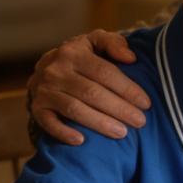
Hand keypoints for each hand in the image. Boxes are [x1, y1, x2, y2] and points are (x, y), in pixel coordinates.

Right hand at [28, 30, 150, 144]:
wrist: (45, 68)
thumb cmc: (80, 56)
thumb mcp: (95, 41)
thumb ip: (113, 43)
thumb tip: (130, 58)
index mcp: (73, 52)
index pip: (105, 72)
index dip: (127, 89)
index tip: (145, 103)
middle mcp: (56, 70)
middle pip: (92, 93)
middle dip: (119, 109)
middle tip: (140, 122)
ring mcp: (45, 90)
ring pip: (75, 109)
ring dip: (99, 123)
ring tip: (122, 133)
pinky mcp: (37, 108)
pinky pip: (48, 123)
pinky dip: (63, 132)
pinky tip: (81, 141)